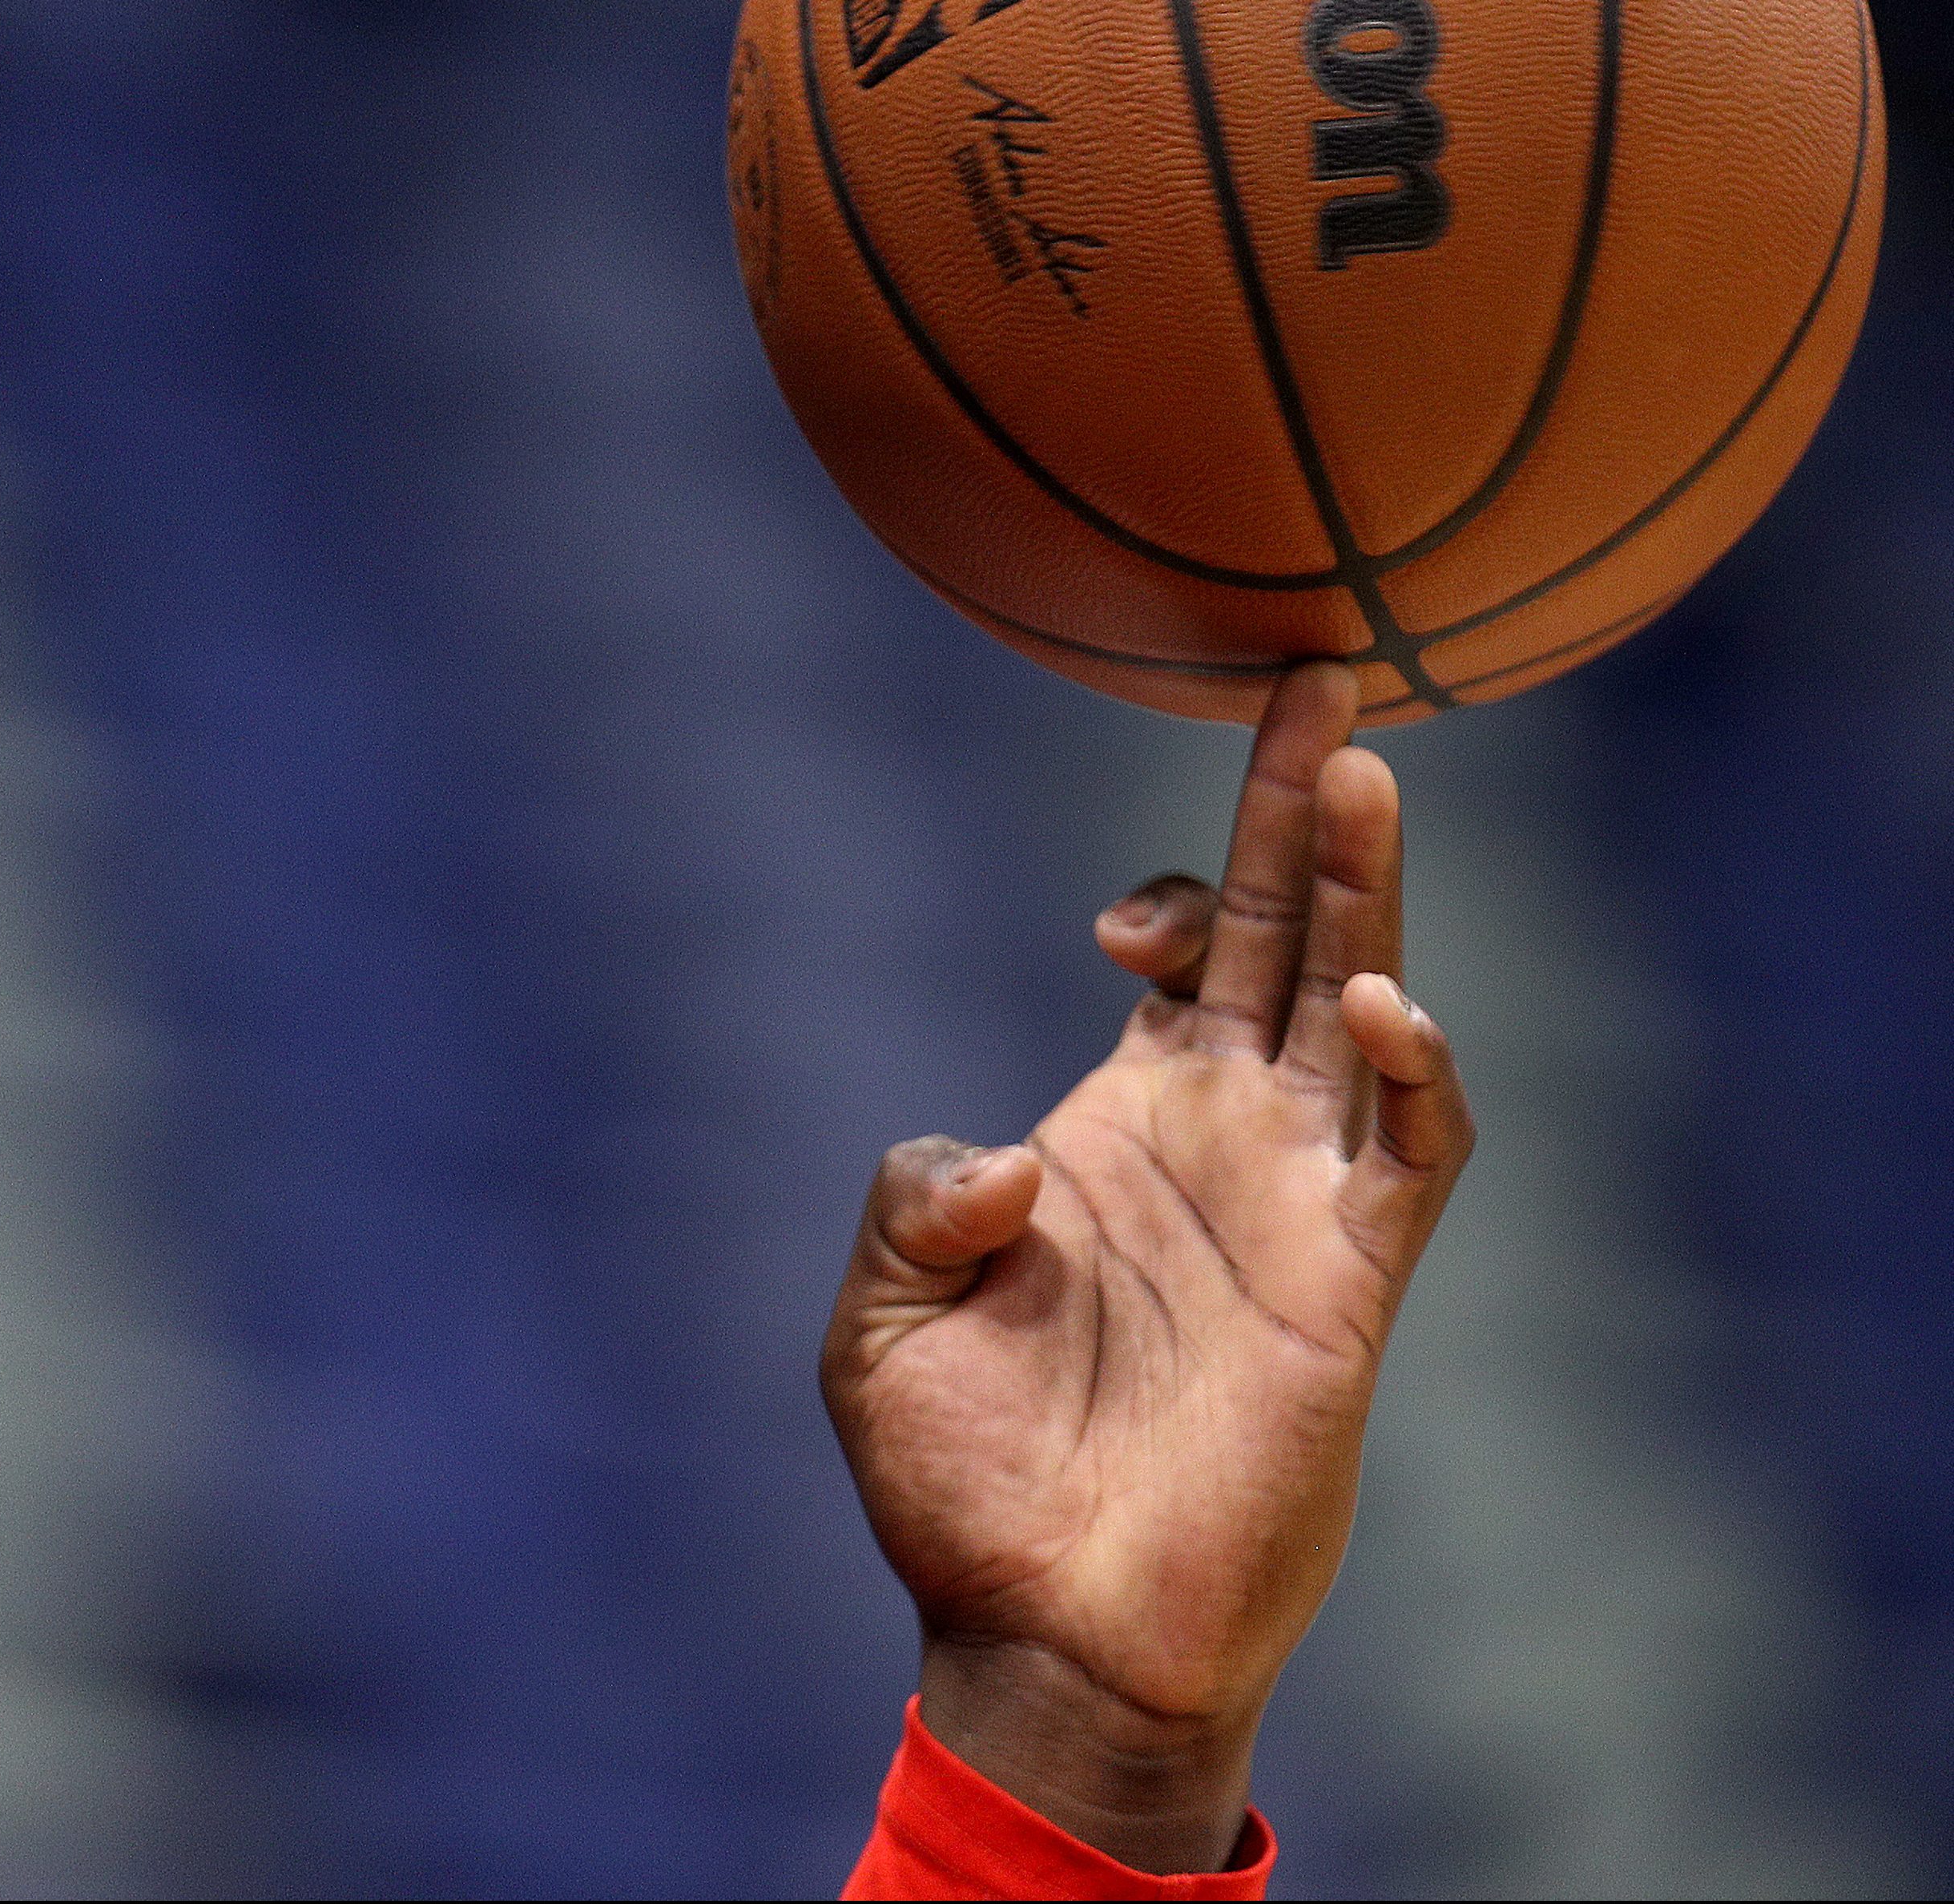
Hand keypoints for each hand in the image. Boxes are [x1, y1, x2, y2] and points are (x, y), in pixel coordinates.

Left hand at [820, 663, 1472, 1873]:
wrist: (1044, 1625)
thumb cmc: (963, 1478)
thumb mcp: (879, 1322)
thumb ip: (910, 1211)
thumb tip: (1001, 1162)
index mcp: (1122, 1118)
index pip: (1193, 946)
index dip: (1175, 889)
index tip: (1120, 919)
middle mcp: (1225, 1135)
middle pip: (1295, 931)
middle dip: (1307, 804)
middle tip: (1323, 671)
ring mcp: (1296, 1201)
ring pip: (1366, 1005)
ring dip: (1373, 894)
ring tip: (1362, 769)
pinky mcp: (1349, 1285)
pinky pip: (1412, 1155)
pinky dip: (1416, 1073)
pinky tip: (1387, 1007)